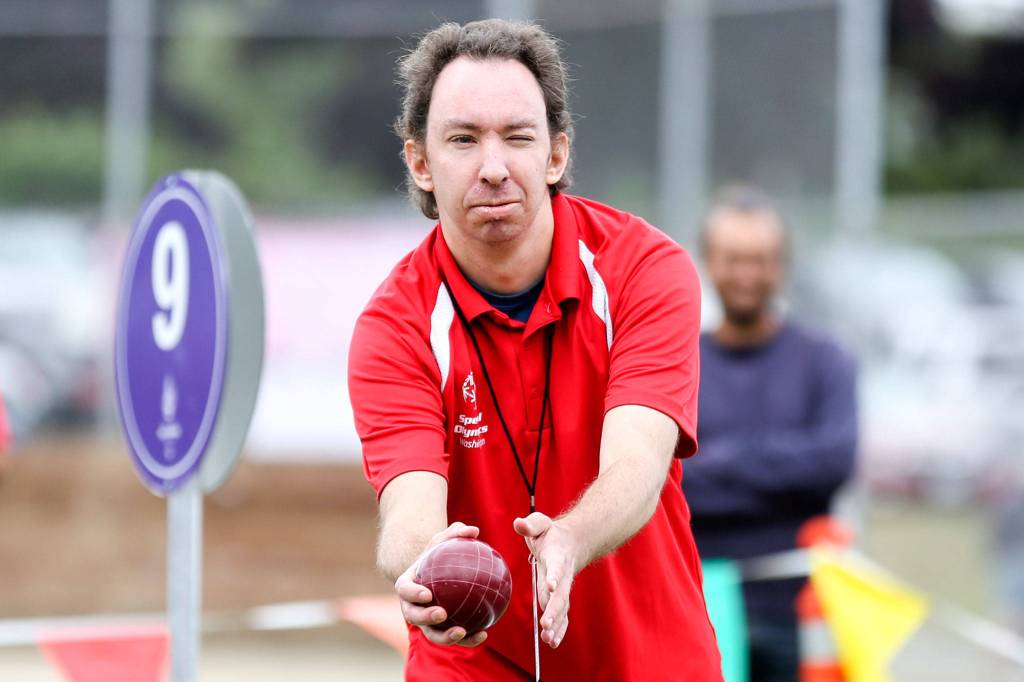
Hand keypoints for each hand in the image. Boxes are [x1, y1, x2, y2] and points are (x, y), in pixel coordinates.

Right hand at [394, 522, 488, 646]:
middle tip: (442, 613)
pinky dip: (467, 639)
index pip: (405, 590)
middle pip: (414, 616)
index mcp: (407, 586)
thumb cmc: (438, 556)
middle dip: (426, 618)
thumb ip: (455, 534)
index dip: (413, 593)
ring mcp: (425, 622)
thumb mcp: (443, 542)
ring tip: (461, 631)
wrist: (436, 577)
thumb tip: (474, 531)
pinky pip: (453, 637)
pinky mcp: (441, 631)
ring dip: (445, 636)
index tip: (427, 593)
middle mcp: (412, 607)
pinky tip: (483, 635)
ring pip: (432, 634)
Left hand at [513, 512, 577, 648]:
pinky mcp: (559, 597)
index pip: (556, 568)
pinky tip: (553, 642)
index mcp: (557, 557)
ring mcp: (562, 589)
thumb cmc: (550, 533)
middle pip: (560, 595)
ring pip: (561, 609)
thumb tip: (518, 523)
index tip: (552, 586)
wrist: (572, 543)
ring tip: (549, 640)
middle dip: (554, 611)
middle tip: (546, 624)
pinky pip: (561, 615)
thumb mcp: (540, 523)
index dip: (554, 576)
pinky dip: (559, 629)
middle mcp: (562, 576)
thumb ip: (530, 524)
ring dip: (556, 625)